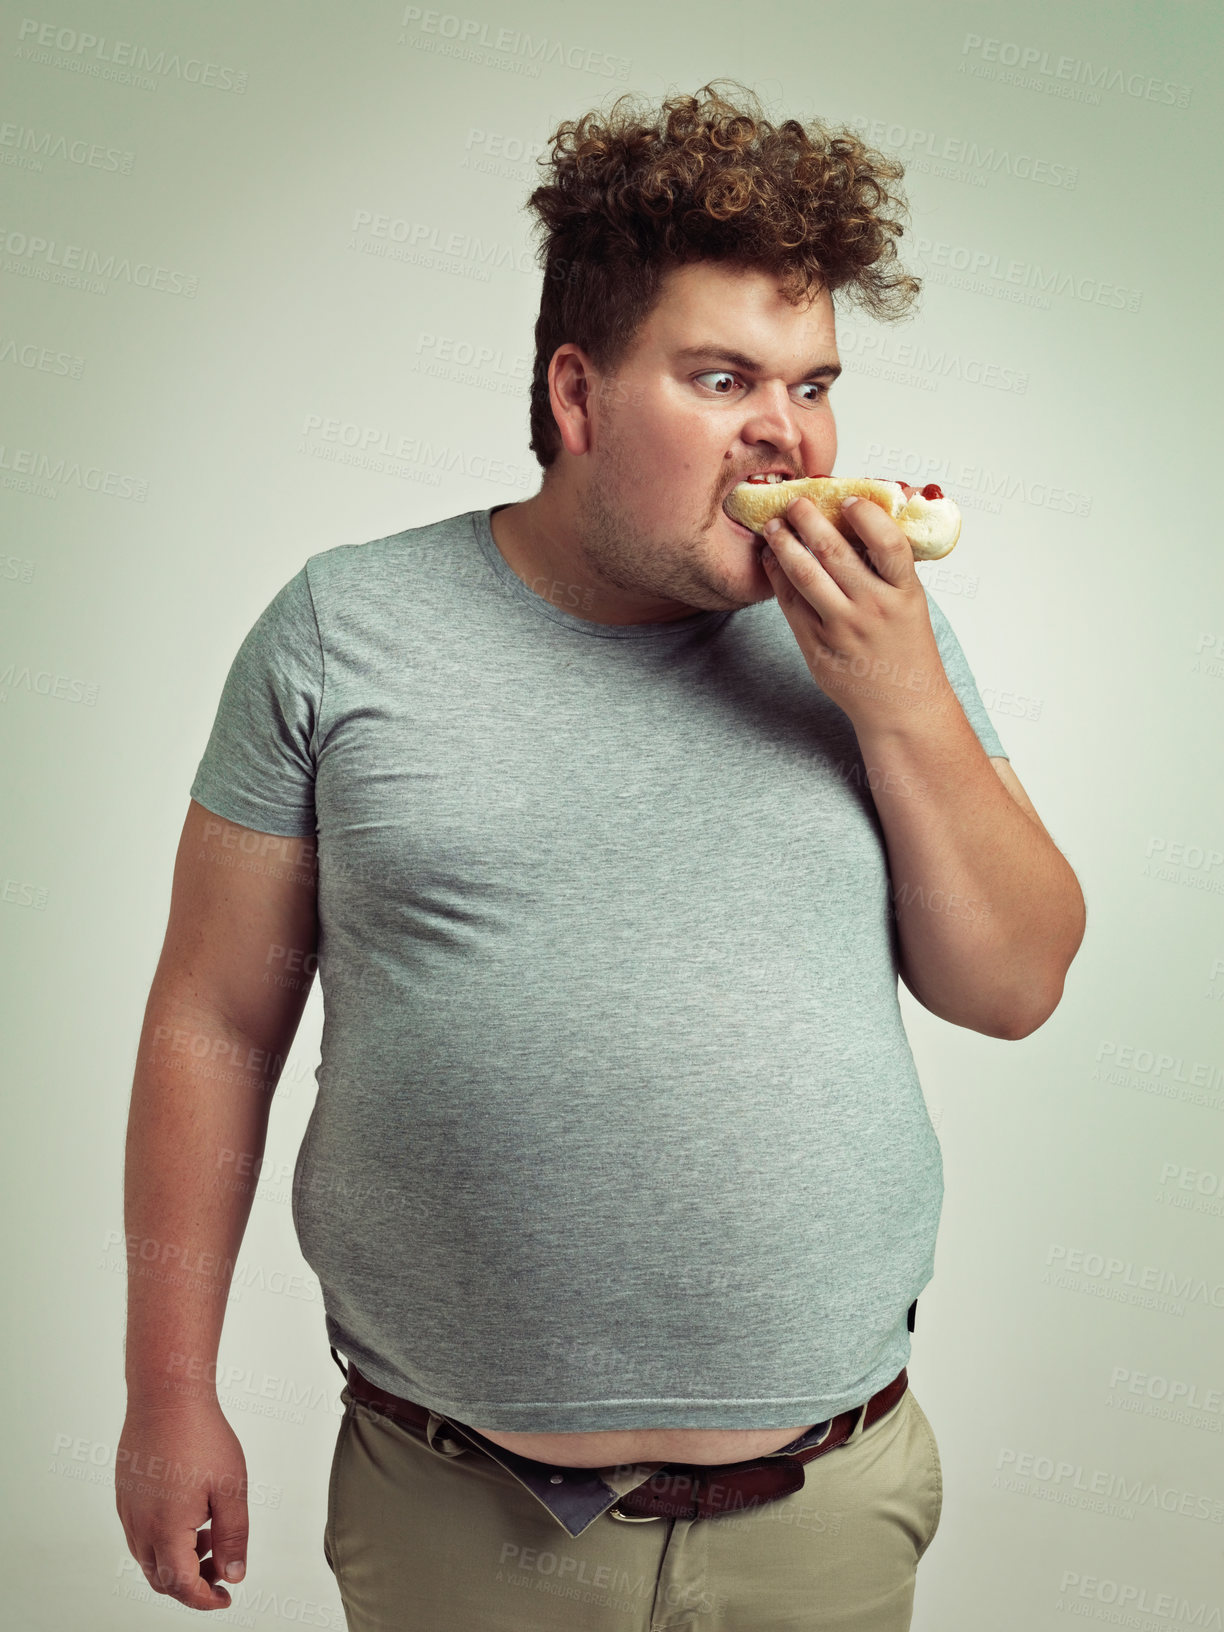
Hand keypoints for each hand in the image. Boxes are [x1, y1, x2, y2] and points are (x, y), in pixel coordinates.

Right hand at [115, 1398, 249, 1611]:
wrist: (166, 1395)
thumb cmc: (201, 1436)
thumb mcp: (231, 1489)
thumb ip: (234, 1536)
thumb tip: (234, 1574)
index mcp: (166, 1531)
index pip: (181, 1586)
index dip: (204, 1600)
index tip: (225, 1599)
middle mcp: (140, 1526)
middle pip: (161, 1578)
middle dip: (192, 1583)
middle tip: (221, 1571)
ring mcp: (128, 1510)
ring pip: (149, 1556)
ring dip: (179, 1560)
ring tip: (211, 1536)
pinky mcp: (125, 1494)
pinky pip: (141, 1533)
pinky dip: (165, 1539)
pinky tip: (191, 1514)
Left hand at [759, 495, 955, 736]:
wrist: (902, 706)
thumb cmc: (906, 648)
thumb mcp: (911, 603)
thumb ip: (887, 567)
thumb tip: (857, 520)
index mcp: (904, 594)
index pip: (888, 544)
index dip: (867, 515)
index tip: (850, 498)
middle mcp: (873, 610)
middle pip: (835, 553)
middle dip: (809, 520)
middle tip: (795, 502)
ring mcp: (842, 630)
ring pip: (805, 575)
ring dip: (784, 543)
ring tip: (774, 526)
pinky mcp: (816, 647)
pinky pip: (790, 603)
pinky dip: (777, 576)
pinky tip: (771, 560)